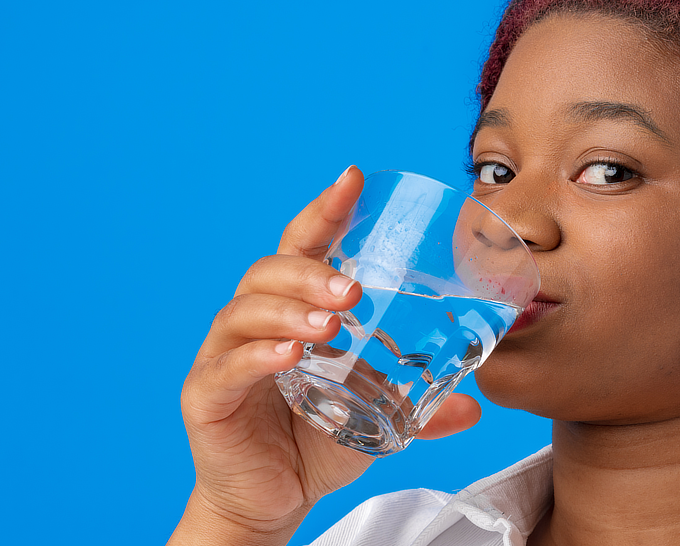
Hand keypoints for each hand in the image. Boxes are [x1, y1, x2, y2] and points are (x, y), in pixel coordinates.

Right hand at [170, 166, 481, 544]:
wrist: (269, 500)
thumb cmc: (312, 441)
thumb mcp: (373, 417)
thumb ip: (419, 409)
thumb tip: (474, 408)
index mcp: (290, 310)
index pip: (302, 247)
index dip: (324, 211)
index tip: (352, 180)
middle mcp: (251, 323)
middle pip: (269, 272)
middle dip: (309, 271)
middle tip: (352, 289)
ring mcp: (223, 356)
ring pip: (245, 312)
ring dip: (288, 310)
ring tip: (329, 325)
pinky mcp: (206, 397)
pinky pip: (227, 367)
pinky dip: (256, 356)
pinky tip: (287, 355)